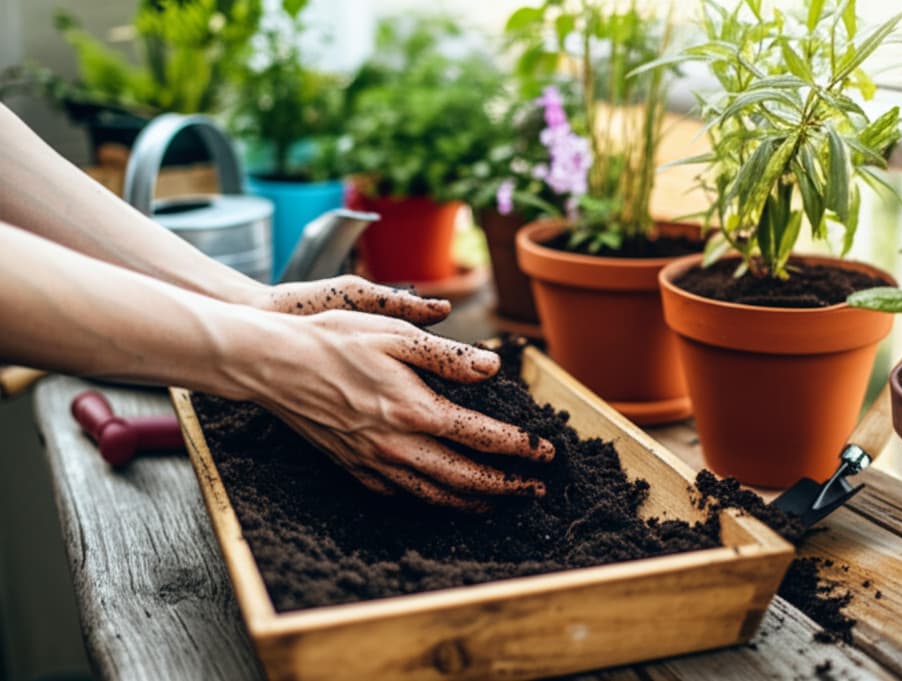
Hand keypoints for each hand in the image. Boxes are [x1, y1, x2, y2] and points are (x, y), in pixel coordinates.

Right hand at [241, 276, 553, 510]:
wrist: (272, 364)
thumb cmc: (333, 340)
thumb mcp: (395, 334)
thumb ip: (448, 356)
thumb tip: (492, 368)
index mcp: (415, 409)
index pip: (483, 437)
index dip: (521, 448)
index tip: (546, 453)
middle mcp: (398, 445)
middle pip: (467, 478)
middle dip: (508, 487)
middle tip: (536, 489)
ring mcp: (374, 462)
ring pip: (436, 495)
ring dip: (475, 501)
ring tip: (499, 501)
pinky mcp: (355, 467)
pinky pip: (402, 495)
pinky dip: (432, 501)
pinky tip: (442, 496)